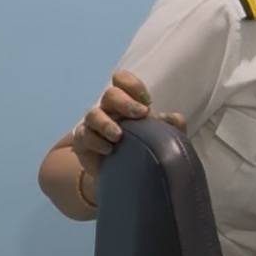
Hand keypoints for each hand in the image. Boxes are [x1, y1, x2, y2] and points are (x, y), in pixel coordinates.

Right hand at [70, 70, 184, 192]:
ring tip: (119, 136)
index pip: (122, 80)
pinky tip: (109, 150)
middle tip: (141, 114)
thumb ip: (172, 126)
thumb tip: (171, 118)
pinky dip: (96, 141)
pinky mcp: (83, 143)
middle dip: (125, 102)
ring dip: (106, 123)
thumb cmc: (144, 150)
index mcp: (127, 103)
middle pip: (110, 94)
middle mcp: (109, 110)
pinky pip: (84, 135)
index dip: (132, 85)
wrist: (124, 175)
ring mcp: (94, 125)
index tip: (147, 101)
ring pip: (93, 114)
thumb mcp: (162, 139)